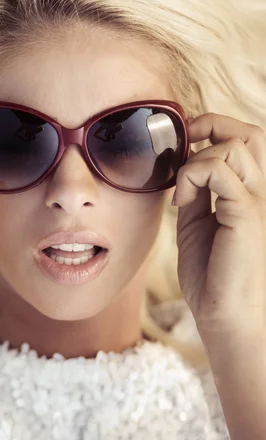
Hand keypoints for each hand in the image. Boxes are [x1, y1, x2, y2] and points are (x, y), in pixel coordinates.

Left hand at [172, 112, 265, 343]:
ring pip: (236, 145)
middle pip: (250, 134)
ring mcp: (257, 202)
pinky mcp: (247, 214)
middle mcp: (259, 193)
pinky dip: (191, 175)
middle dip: (212, 124)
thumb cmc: (212, 276)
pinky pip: (219, 171)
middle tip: (184, 141)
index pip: (244, 142)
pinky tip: (180, 201)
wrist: (224, 316)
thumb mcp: (196, 224)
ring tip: (182, 189)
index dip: (213, 129)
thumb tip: (182, 166)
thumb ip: (194, 194)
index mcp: (248, 195)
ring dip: (197, 158)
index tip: (182, 142)